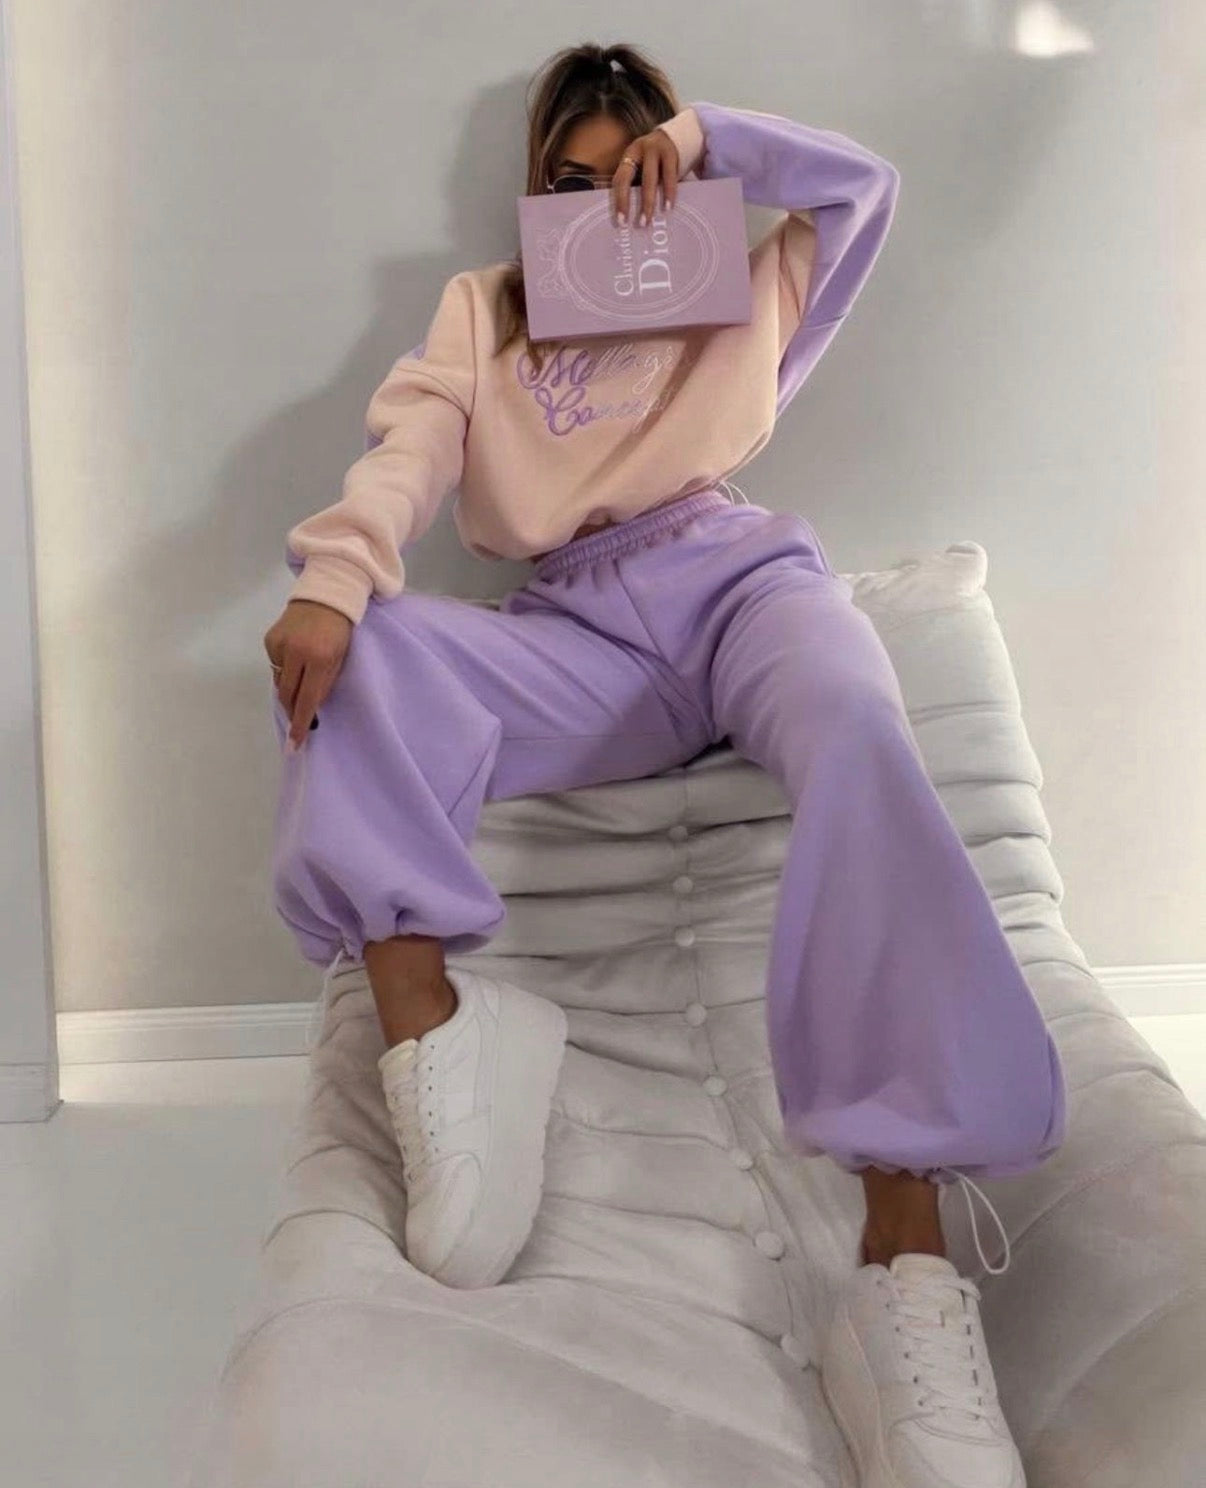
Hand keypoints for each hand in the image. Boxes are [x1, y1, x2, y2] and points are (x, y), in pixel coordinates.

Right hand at [264, 599, 352, 750]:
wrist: (325, 594)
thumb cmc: (340, 629)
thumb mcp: (342, 658)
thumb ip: (326, 683)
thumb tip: (311, 707)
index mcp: (320, 658)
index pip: (307, 699)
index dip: (301, 723)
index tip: (295, 743)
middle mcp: (296, 652)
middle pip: (287, 694)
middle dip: (292, 711)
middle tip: (298, 723)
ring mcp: (280, 645)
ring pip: (279, 682)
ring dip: (289, 691)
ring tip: (300, 688)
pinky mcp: (270, 639)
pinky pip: (275, 666)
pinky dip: (284, 672)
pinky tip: (294, 664)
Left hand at [611, 125, 680, 228]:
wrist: (678, 136)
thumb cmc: (658, 161)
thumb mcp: (645, 167)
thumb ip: (640, 185)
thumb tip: (634, 216)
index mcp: (628, 156)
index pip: (618, 179)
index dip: (618, 201)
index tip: (621, 221)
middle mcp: (638, 150)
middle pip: (627, 177)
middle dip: (627, 201)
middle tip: (632, 223)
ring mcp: (654, 149)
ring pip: (649, 178)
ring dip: (648, 201)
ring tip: (648, 219)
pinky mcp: (670, 152)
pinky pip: (669, 175)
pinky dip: (669, 192)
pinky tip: (668, 206)